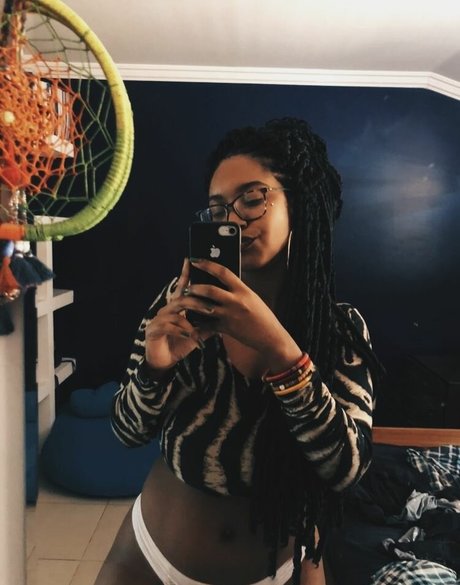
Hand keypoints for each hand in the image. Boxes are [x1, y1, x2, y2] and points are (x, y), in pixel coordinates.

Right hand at [144, 259, 213, 371]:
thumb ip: (209, 323)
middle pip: (183, 297)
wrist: (163, 363)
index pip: (182, 288)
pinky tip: (193, 337)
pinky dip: (183, 331)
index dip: (185, 274)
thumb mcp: (198, 334)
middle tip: (214, 306)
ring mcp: (158, 319)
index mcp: (176, 308)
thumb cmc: (180, 345)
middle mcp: (166, 310)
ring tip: (208, 318)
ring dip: (194, 314)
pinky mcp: (153, 330)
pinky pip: (169, 326)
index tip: (191, 260)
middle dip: (199, 300)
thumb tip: (226, 315)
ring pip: (177, 310)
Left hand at [186, 259, 302, 372]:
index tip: (195, 260)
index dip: (207, 264)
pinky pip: (208, 324)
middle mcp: (236, 301)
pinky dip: (198, 322)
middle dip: (195, 287)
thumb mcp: (252, 298)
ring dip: (192, 303)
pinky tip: (192, 320)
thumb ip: (237, 290)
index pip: (223, 272)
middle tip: (187, 286)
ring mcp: (231, 315)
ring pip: (205, 307)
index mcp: (244, 290)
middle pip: (210, 290)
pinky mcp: (227, 329)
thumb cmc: (262, 316)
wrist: (271, 337)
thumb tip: (221, 281)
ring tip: (184, 300)